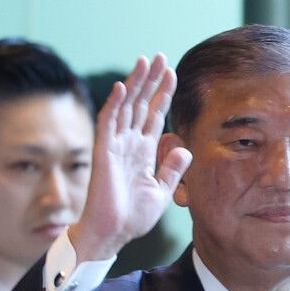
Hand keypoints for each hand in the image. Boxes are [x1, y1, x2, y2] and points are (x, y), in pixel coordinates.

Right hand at [68, 53, 191, 260]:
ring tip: (144, 61)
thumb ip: (172, 169)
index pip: (154, 115)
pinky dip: (115, 105)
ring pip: (125, 107)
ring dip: (134, 84)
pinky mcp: (104, 152)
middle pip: (140, 104)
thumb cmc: (134, 217)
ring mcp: (115, 145)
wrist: (114, 233)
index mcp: (143, 151)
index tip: (172, 73)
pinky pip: (108, 123)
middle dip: (150, 81)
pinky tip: (123, 87)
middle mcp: (129, 143)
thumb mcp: (162, 191)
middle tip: (159, 57)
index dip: (162, 94)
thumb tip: (185, 148)